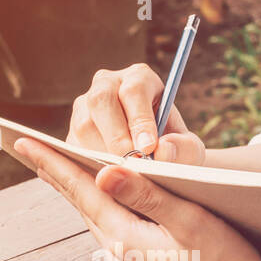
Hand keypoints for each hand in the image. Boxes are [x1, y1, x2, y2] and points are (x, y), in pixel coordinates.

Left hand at [15, 136, 260, 260]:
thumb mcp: (192, 222)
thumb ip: (147, 195)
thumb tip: (104, 172)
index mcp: (128, 243)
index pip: (82, 193)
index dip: (51, 164)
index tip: (21, 142)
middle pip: (85, 208)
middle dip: (60, 176)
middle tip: (33, 148)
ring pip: (102, 224)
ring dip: (85, 196)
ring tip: (64, 169)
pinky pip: (119, 239)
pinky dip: (110, 215)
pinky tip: (113, 205)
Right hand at [68, 63, 206, 164]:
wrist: (154, 161)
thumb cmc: (173, 149)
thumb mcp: (188, 149)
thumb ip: (184, 148)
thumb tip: (164, 150)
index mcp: (139, 79)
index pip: (134, 91)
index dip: (140, 119)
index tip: (148, 148)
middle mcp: (107, 85)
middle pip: (101, 100)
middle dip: (116, 136)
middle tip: (131, 165)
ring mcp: (84, 107)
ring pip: (84, 124)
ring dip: (102, 152)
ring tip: (122, 176)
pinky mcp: (72, 131)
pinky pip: (73, 146)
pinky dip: (88, 164)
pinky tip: (107, 181)